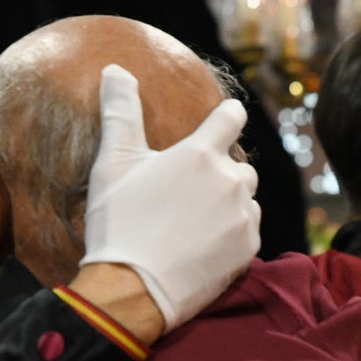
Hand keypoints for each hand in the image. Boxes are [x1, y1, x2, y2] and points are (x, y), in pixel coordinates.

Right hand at [79, 64, 259, 333]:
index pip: (231, 117)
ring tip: (194, 224)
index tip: (223, 119)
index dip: (227, 116)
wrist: (132, 291)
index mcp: (199, 154)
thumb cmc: (119, 225)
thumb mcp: (112, 164)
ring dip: (228, 205)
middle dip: (220, 174)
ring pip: (245, 200)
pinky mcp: (248, 250)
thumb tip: (115, 69)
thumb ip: (119, 112)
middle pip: (239, 165)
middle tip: (189, 194)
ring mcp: (243, 217)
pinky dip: (231, 235)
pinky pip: (248, 232)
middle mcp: (230, 180)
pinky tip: (202, 246)